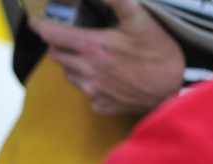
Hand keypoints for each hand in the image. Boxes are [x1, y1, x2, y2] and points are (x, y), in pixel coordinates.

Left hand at [29, 0, 183, 114]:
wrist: (177, 88)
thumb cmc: (160, 53)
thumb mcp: (141, 21)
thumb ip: (119, 2)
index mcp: (91, 47)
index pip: (52, 35)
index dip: (40, 25)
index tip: (35, 21)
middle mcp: (86, 71)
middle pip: (56, 56)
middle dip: (58, 44)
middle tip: (71, 37)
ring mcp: (92, 91)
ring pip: (68, 74)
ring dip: (73, 64)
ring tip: (92, 56)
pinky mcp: (100, 105)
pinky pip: (86, 92)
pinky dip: (90, 83)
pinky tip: (107, 76)